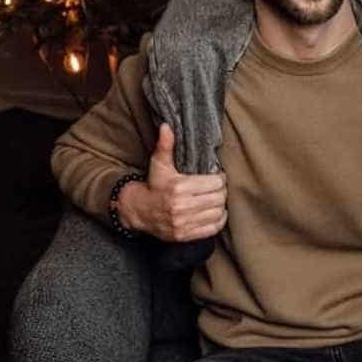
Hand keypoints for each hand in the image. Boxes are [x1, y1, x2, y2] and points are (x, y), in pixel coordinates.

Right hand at [117, 124, 227, 242]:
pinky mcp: (184, 235)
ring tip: (217, 199)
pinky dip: (218, 220)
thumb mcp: (159, 164)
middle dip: (221, 191)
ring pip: (217, 213)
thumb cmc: (154, 185)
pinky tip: (215, 212)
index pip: (214, 183)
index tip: (217, 176)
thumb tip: (166, 126)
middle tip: (218, 188)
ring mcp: (183, 223)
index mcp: (178, 187)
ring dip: (221, 205)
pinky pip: (212, 229)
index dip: (220, 178)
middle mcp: (181, 207)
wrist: (139, 211)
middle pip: (218, 198)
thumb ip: (166, 145)